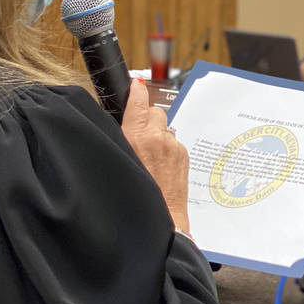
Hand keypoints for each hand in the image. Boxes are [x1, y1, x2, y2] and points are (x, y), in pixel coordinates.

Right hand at [122, 78, 190, 233]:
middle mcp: (158, 137)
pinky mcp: (184, 155)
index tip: (135, 84)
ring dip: (158, 135)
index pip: (138, 101)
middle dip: (147, 119)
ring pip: (165, 128)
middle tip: (140, 135)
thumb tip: (125, 126)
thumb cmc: (135, 197)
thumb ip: (122, 139)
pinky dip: (168, 149)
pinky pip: (174, 143)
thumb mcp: (119, 162)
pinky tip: (161, 167)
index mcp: (137, 136)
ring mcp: (174, 146)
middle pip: (154, 112)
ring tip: (150, 157)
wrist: (162, 219)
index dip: (136, 91)